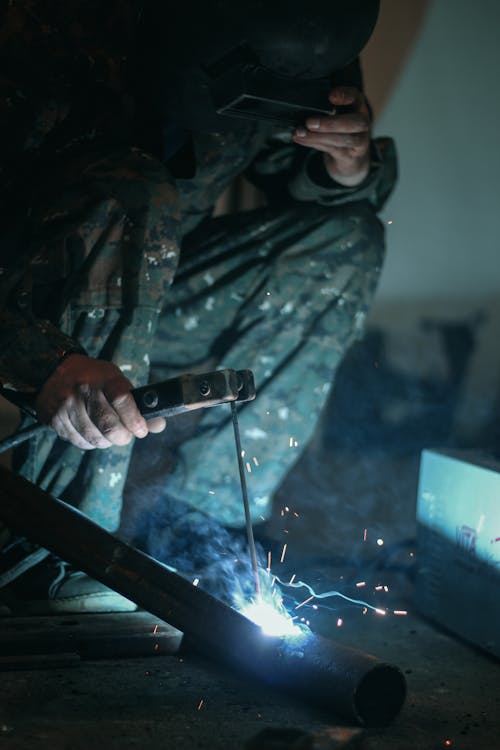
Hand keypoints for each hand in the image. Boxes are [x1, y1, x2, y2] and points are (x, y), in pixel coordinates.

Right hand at [35, 354, 165, 449]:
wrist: (54, 372)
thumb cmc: (94, 379)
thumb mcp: (117, 381)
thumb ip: (137, 404)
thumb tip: (159, 426)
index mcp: (104, 378)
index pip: (122, 400)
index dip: (135, 420)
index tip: (141, 430)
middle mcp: (84, 390)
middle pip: (108, 425)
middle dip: (122, 437)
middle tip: (126, 436)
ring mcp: (67, 405)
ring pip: (94, 438)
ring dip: (107, 442)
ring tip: (109, 434)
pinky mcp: (55, 419)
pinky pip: (79, 441)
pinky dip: (90, 442)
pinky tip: (92, 432)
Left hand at [292, 86, 371, 186]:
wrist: (351, 158)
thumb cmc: (340, 129)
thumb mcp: (337, 113)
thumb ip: (326, 108)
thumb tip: (304, 107)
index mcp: (358, 107)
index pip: (356, 97)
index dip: (346, 95)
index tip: (331, 97)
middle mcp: (362, 123)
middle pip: (356, 123)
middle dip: (332, 123)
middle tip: (310, 122)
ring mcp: (359, 141)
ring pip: (343, 140)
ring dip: (319, 136)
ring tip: (300, 132)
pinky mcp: (349, 155)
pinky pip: (331, 149)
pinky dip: (313, 143)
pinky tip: (300, 139)